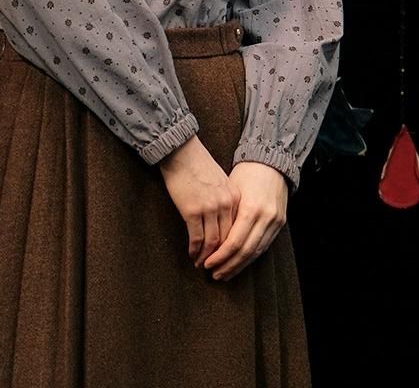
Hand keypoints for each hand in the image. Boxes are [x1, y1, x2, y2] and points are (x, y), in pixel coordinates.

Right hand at [158, 135, 240, 267]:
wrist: (180, 151)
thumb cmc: (197, 164)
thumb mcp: (220, 181)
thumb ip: (226, 200)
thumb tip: (223, 221)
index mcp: (235, 197)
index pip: (237, 229)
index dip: (232, 246)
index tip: (228, 256)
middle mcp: (226, 204)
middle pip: (227, 239)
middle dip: (222, 257)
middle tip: (216, 268)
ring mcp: (210, 208)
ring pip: (212, 242)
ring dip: (207, 257)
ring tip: (202, 264)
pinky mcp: (192, 211)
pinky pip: (196, 238)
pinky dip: (195, 250)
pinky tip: (192, 255)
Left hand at [202, 161, 287, 280]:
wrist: (270, 162)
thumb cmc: (245, 174)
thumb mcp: (231, 191)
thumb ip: (225, 215)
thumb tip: (211, 240)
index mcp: (250, 208)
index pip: (234, 242)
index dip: (220, 256)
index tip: (207, 263)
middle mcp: (265, 217)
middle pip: (246, 251)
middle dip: (229, 265)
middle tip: (214, 274)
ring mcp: (275, 221)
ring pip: (257, 252)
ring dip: (240, 265)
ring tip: (224, 273)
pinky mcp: (280, 223)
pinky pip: (265, 245)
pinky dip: (252, 257)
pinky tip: (240, 263)